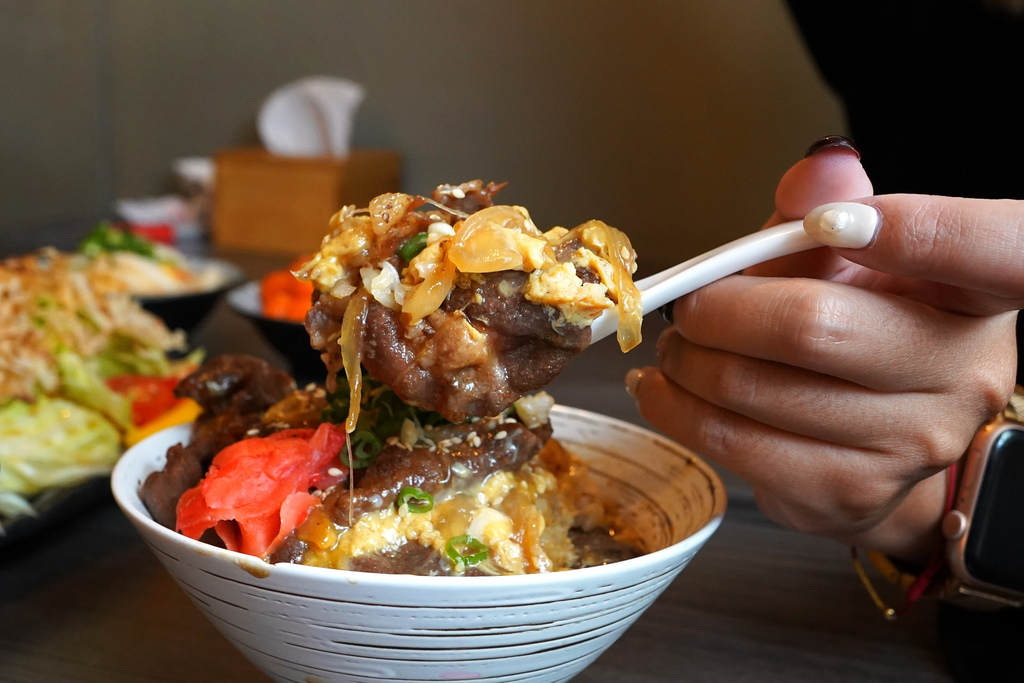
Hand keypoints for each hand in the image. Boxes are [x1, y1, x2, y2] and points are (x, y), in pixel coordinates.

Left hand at [628, 141, 1021, 562]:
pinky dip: (678, 411)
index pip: (989, 249)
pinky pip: (733, 445)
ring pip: (756, 390)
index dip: (915, 232)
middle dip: (719, 309)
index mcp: (982, 292)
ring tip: (676, 348)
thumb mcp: (852, 257)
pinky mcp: (851, 492)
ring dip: (686, 362)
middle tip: (687, 305)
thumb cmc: (859, 326)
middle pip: (815, 325)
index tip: (837, 226)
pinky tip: (667, 393)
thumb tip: (821, 166)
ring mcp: (914, 442)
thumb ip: (827, 207)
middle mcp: (968, 371)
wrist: (874, 438)